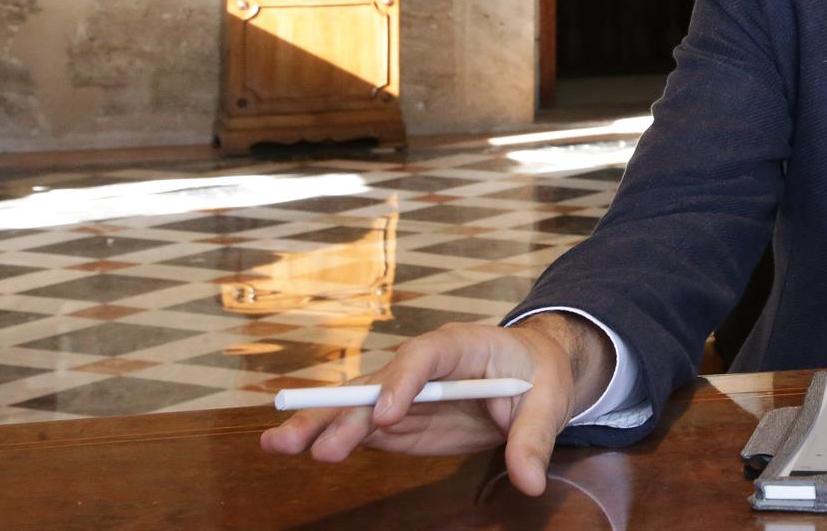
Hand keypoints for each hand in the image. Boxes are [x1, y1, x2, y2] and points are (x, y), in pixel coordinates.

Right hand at [259, 314, 613, 494]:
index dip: (402, 382)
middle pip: (378, 381)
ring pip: (357, 404)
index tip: (386, 416)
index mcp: (462, 345)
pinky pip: (361, 426)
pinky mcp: (399, 419)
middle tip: (310, 442)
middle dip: (342, 410)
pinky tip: (296, 449)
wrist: (533, 373)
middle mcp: (423, 364)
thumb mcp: (549, 402)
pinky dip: (330, 437)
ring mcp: (405, 392)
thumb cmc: (541, 376)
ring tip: (277, 445)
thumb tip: (531, 481)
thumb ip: (534, 439)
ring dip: (319, 424)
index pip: (426, 356)